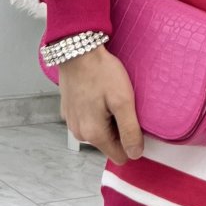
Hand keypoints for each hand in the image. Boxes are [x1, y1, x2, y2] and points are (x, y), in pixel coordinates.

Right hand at [59, 48, 144, 164]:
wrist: (76, 50)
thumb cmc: (101, 72)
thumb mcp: (123, 101)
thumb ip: (130, 131)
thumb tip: (135, 154)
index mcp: (93, 134)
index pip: (120, 156)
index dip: (132, 142)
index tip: (136, 122)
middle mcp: (79, 133)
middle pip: (109, 143)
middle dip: (119, 128)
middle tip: (123, 104)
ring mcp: (72, 122)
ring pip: (99, 132)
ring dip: (108, 119)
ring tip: (111, 97)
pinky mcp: (69, 111)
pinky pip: (88, 120)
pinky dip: (96, 111)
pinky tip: (99, 94)